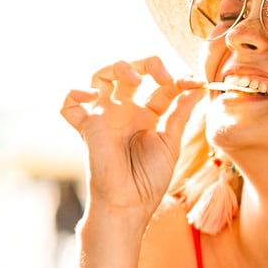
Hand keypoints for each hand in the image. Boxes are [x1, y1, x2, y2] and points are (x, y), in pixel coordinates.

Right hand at [59, 57, 203, 217]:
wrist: (128, 203)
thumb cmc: (149, 179)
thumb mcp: (170, 142)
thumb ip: (180, 113)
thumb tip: (197, 88)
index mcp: (148, 115)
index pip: (161, 87)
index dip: (178, 80)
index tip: (194, 83)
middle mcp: (125, 111)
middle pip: (130, 72)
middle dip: (148, 64)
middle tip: (164, 76)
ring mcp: (105, 116)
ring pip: (100, 77)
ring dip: (118, 68)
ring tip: (135, 79)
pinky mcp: (87, 125)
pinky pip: (69, 103)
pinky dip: (75, 93)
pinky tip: (91, 95)